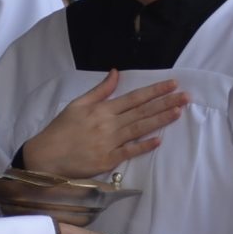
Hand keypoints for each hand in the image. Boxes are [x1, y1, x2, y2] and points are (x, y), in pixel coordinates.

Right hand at [16, 70, 185, 178]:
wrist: (47, 156)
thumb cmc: (61, 129)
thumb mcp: (77, 104)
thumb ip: (100, 90)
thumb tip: (115, 72)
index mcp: (102, 109)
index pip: (134, 97)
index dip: (155, 90)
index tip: (172, 84)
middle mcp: (109, 124)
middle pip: (142, 112)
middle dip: (165, 103)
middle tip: (185, 97)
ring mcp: (109, 143)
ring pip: (140, 129)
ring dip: (160, 120)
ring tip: (178, 112)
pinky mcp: (108, 160)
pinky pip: (129, 151)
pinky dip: (144, 146)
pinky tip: (158, 140)